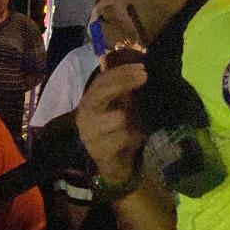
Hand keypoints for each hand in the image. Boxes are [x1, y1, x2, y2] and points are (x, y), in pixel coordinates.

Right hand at [77, 64, 148, 184]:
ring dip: (132, 117)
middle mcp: (85, 117)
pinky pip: (123, 138)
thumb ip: (122, 88)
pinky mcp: (100, 152)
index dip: (120, 72)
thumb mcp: (122, 106)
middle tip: (144, 76)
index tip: (142, 67)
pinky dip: (135, 137)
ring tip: (139, 122)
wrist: (116, 166)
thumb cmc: (120, 132)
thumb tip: (125, 63)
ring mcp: (90, 135)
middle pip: (101, 93)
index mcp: (89, 102)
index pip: (101, 81)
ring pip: (117, 117)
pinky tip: (138, 139)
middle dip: (123, 82)